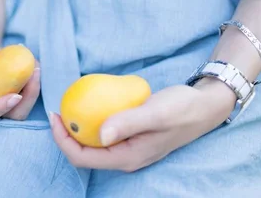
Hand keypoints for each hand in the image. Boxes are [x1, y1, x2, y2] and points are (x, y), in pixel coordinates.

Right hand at [0, 32, 40, 125]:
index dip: (0, 110)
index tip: (16, 96)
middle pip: (12, 115)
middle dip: (28, 98)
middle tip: (34, 73)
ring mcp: (5, 102)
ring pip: (24, 106)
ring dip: (34, 89)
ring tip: (35, 65)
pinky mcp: (17, 94)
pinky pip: (29, 94)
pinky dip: (35, 80)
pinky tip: (35, 62)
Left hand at [49, 79, 235, 170]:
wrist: (205, 105)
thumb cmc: (182, 108)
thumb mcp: (156, 113)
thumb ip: (128, 122)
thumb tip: (101, 134)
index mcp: (128, 157)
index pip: (84, 158)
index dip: (63, 140)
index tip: (55, 116)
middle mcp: (126, 157)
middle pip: (85, 154)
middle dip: (66, 135)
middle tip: (58, 109)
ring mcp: (129, 148)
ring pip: (93, 145)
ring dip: (78, 128)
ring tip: (69, 105)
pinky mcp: (132, 137)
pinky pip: (104, 133)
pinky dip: (92, 121)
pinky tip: (89, 102)